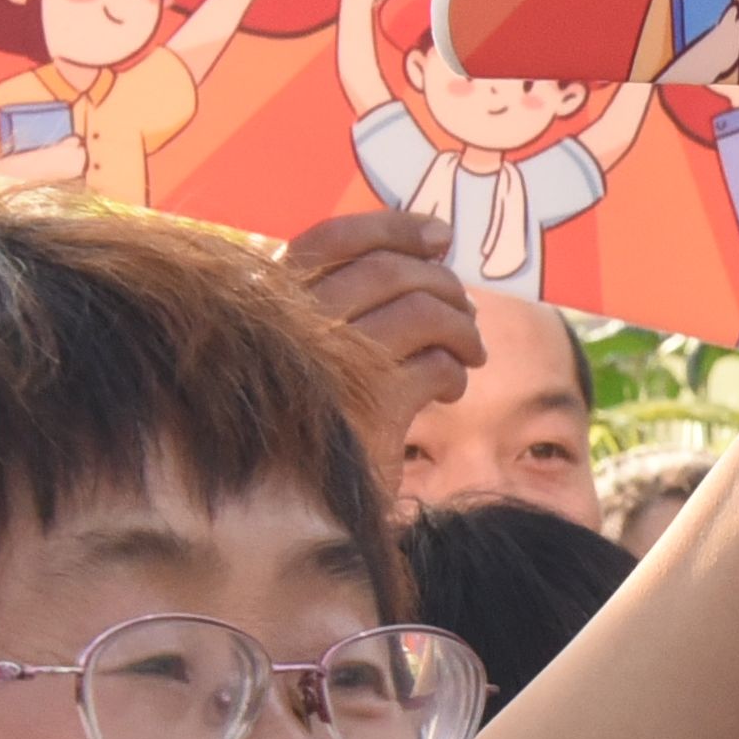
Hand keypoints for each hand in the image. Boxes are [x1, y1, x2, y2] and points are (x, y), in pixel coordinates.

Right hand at [279, 204, 475, 422]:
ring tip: (470, 353)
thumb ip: (348, 300)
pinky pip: (437, 365)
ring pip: (423, 313)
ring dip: (462, 329)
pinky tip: (449, 390)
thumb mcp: (312, 350)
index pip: (335, 238)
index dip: (396, 228)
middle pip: (390, 271)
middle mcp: (293, 324)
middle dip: (443, 285)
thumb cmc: (308, 419)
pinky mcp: (374, 405)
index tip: (441, 235)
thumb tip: (435, 247)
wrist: (291, 510)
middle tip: (466, 309)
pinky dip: (454, 373)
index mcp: (268, 302)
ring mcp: (332, 361)